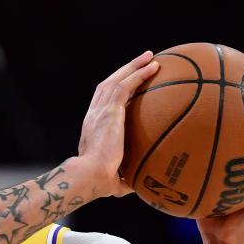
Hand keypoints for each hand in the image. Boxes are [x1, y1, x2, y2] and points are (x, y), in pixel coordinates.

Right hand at [78, 51, 160, 197]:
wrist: (90, 175)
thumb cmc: (99, 182)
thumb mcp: (113, 179)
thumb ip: (125, 178)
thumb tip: (139, 186)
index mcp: (92, 128)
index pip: (102, 104)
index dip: (114, 92)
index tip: (128, 86)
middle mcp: (93, 115)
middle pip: (107, 85)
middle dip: (124, 71)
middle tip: (142, 62)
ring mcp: (100, 111)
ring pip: (116, 80)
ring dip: (133, 66)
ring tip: (150, 57)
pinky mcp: (109, 111)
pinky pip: (125, 86)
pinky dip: (139, 74)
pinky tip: (154, 67)